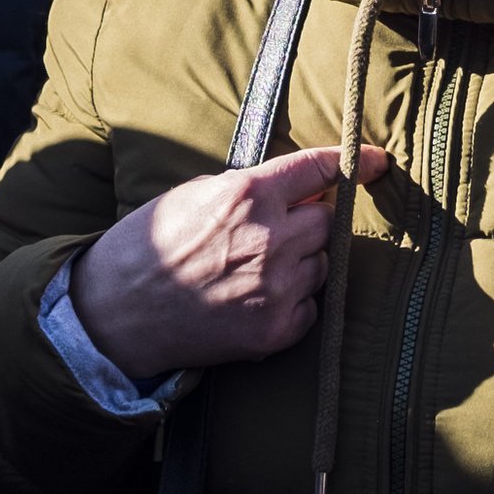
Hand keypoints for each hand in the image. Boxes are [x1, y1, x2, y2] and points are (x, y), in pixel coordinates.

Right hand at [70, 144, 388, 378]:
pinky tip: (256, 299)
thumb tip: (291, 192)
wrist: (116, 314)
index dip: (354, 162)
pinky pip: (311, 307)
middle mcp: (270, 239)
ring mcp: (276, 289)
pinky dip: (294, 301)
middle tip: (277, 230)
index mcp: (248, 195)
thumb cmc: (146, 246)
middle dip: (309, 222)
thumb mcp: (192, 194)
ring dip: (301, 262)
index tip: (377, 161)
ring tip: (255, 269)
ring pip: (321, 265)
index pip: (319, 170)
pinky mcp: (275, 331)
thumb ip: (247, 189)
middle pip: (326, 222)